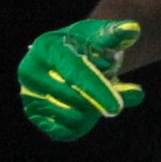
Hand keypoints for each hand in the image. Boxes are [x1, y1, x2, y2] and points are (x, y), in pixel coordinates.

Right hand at [18, 18, 143, 141]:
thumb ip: (117, 34)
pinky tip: (84, 111)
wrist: (66, 56)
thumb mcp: (100, 35)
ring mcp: (28, 94)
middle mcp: (30, 71)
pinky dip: (80, 126)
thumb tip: (132, 30)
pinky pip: (62, 132)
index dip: (97, 91)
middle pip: (73, 98)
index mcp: (46, 47)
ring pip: (70, 117)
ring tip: (93, 97)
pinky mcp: (32, 113)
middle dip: (98, 101)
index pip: (74, 73)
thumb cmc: (87, 44)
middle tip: (113, 96)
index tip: (117, 108)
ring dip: (91, 114)